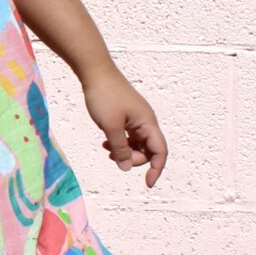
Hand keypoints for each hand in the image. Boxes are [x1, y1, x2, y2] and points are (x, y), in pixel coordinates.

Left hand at [82, 65, 166, 185]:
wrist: (95, 71)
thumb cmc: (104, 96)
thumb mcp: (111, 126)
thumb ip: (120, 149)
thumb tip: (126, 167)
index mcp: (148, 123)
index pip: (160, 151)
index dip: (156, 169)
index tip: (147, 184)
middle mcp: (146, 121)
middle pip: (148, 150)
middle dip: (134, 159)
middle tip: (114, 156)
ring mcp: (137, 118)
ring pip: (137, 143)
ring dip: (125, 151)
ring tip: (108, 151)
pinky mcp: (127, 115)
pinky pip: (129, 136)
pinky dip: (120, 143)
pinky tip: (105, 143)